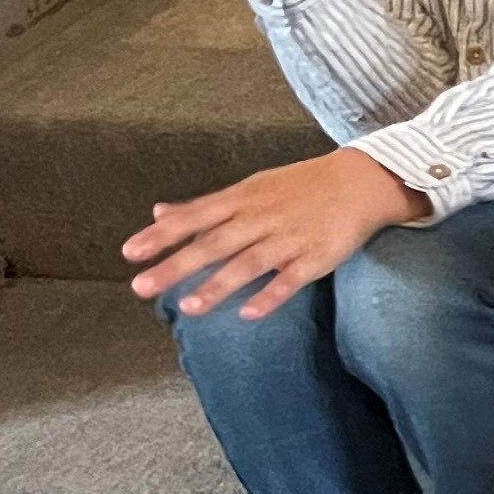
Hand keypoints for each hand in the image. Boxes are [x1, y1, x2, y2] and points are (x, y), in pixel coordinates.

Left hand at [125, 147, 423, 319]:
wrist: (363, 180)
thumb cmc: (300, 186)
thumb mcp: (250, 188)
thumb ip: (204, 206)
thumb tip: (158, 212)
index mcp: (243, 200)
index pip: (195, 218)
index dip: (162, 235)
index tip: (130, 253)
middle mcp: (262, 218)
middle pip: (214, 244)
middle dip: (178, 266)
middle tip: (142, 287)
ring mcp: (290, 238)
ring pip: (249, 263)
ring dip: (219, 285)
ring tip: (188, 308)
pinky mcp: (319, 256)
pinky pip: (292, 279)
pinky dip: (271, 295)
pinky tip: (249, 314)